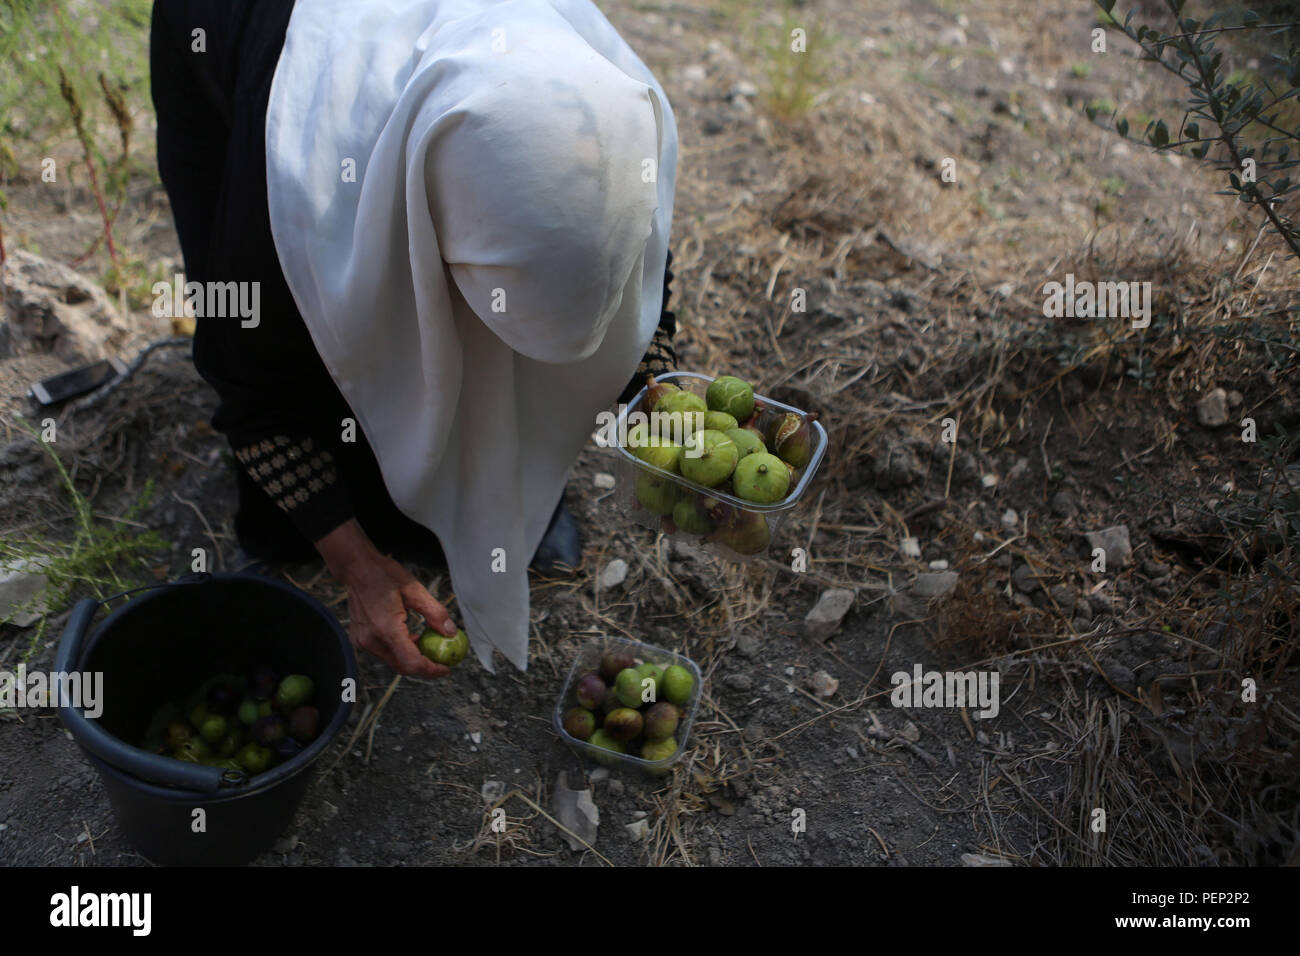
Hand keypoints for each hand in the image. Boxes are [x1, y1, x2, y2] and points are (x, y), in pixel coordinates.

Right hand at [315, 519, 459, 677]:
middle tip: (441, 657)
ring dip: (411, 657)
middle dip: (424, 665)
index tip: (446, 668)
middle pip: (402, 666)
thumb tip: (450, 632)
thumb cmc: (385, 575)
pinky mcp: (359, 640)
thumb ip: (435, 614)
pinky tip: (410, 636)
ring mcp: (362, 642)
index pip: (411, 662)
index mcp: (385, 628)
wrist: (356, 569)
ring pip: (393, 661)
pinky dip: (399, 650)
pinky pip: (384, 653)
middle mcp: (371, 640)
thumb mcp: (415, 590)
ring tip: (426, 641)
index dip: (431, 670)